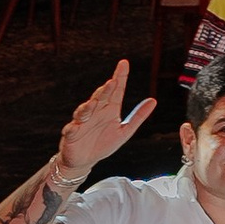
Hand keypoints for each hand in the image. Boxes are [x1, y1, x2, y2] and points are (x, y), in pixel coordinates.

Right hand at [58, 63, 155, 180]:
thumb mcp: (125, 131)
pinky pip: (71, 129)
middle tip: (112, 82)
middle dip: (105, 90)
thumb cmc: (104, 143)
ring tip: (94, 102)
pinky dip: (73, 127)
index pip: (116, 90)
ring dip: (89, 106)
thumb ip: (138, 116)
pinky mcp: (71, 135)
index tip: (124, 63)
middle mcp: (95, 112)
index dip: (120, 77)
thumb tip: (154, 100)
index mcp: (109, 109)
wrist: (85, 160)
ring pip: (84, 111)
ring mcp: (82, 122)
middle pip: (100, 98)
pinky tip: (75, 126)